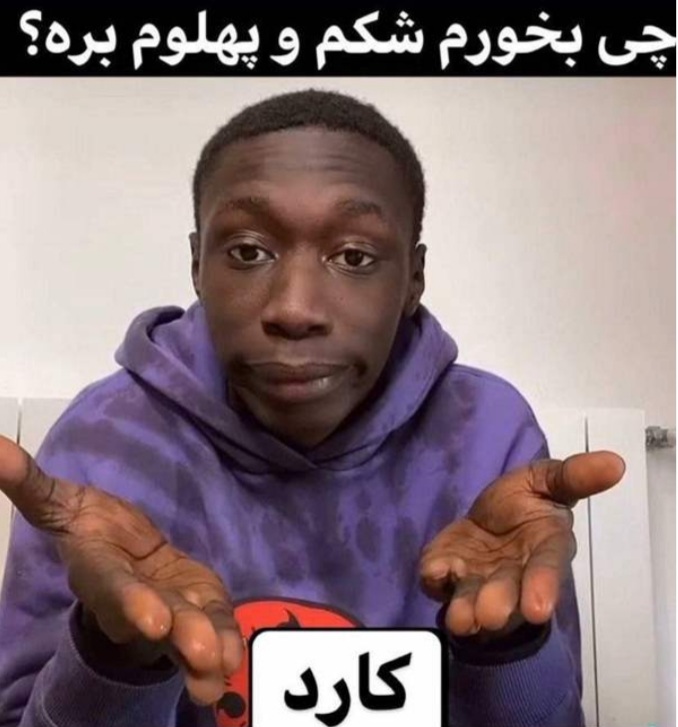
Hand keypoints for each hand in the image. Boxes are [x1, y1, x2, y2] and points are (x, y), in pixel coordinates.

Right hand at [0, 435, 242, 704]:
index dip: (131, 604)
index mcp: (102, 575)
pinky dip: (227, 637)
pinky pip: (215, 623)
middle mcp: (135, 602)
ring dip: (208, 648)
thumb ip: (35, 486)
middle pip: (159, 620)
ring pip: (189, 632)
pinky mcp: (201, 605)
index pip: (115, 590)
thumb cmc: (91, 527)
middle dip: (180, 635)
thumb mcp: (62, 504)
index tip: (151, 621)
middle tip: (203, 655)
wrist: (123, 556)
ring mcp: (171, 609)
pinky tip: (236, 655)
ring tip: (224, 668)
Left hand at [420, 451, 624, 638]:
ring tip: (461, 619)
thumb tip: (616, 462)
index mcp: (544, 550)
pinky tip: (435, 574)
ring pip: (472, 599)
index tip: (538, 609)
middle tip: (489, 615)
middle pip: (507, 594)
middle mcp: (512, 574)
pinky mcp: (447, 573)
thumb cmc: (525, 502)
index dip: (543, 587)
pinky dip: (435, 579)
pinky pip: (437, 580)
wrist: (487, 516)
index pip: (547, 570)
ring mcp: (477, 578)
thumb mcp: (548, 480)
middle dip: (498, 604)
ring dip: (466, 609)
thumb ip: (575, 476)